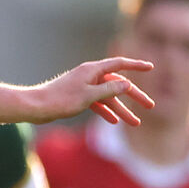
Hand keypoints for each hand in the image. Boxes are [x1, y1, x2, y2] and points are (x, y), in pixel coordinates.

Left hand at [30, 57, 154, 124]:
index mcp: (92, 70)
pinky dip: (106, 111)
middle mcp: (89, 76)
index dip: (135, 65)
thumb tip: (127, 83)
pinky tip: (114, 121)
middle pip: (117, 83)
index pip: (118, 64)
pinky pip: (97, 103)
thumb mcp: (89, 96)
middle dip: (134, 95)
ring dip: (122, 109)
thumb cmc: (61, 100)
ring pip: (108, 96)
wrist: (37, 107)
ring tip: (136, 123)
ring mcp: (84, 86)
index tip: (151, 67)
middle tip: (151, 106)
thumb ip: (109, 89)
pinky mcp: (78, 97)